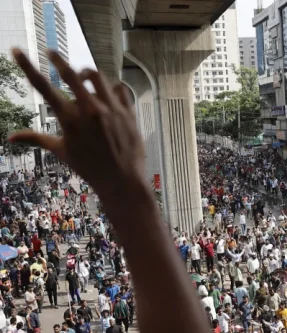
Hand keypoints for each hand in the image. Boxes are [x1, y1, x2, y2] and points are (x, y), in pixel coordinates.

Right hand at [9, 50, 145, 203]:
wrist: (122, 180)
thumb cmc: (89, 168)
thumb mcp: (61, 151)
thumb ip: (36, 138)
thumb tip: (10, 137)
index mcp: (69, 118)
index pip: (42, 87)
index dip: (27, 66)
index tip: (17, 50)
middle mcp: (90, 110)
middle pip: (70, 74)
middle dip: (58, 60)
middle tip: (51, 53)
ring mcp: (111, 109)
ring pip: (98, 77)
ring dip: (87, 74)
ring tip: (83, 79)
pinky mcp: (128, 112)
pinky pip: (120, 88)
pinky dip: (112, 87)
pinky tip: (107, 92)